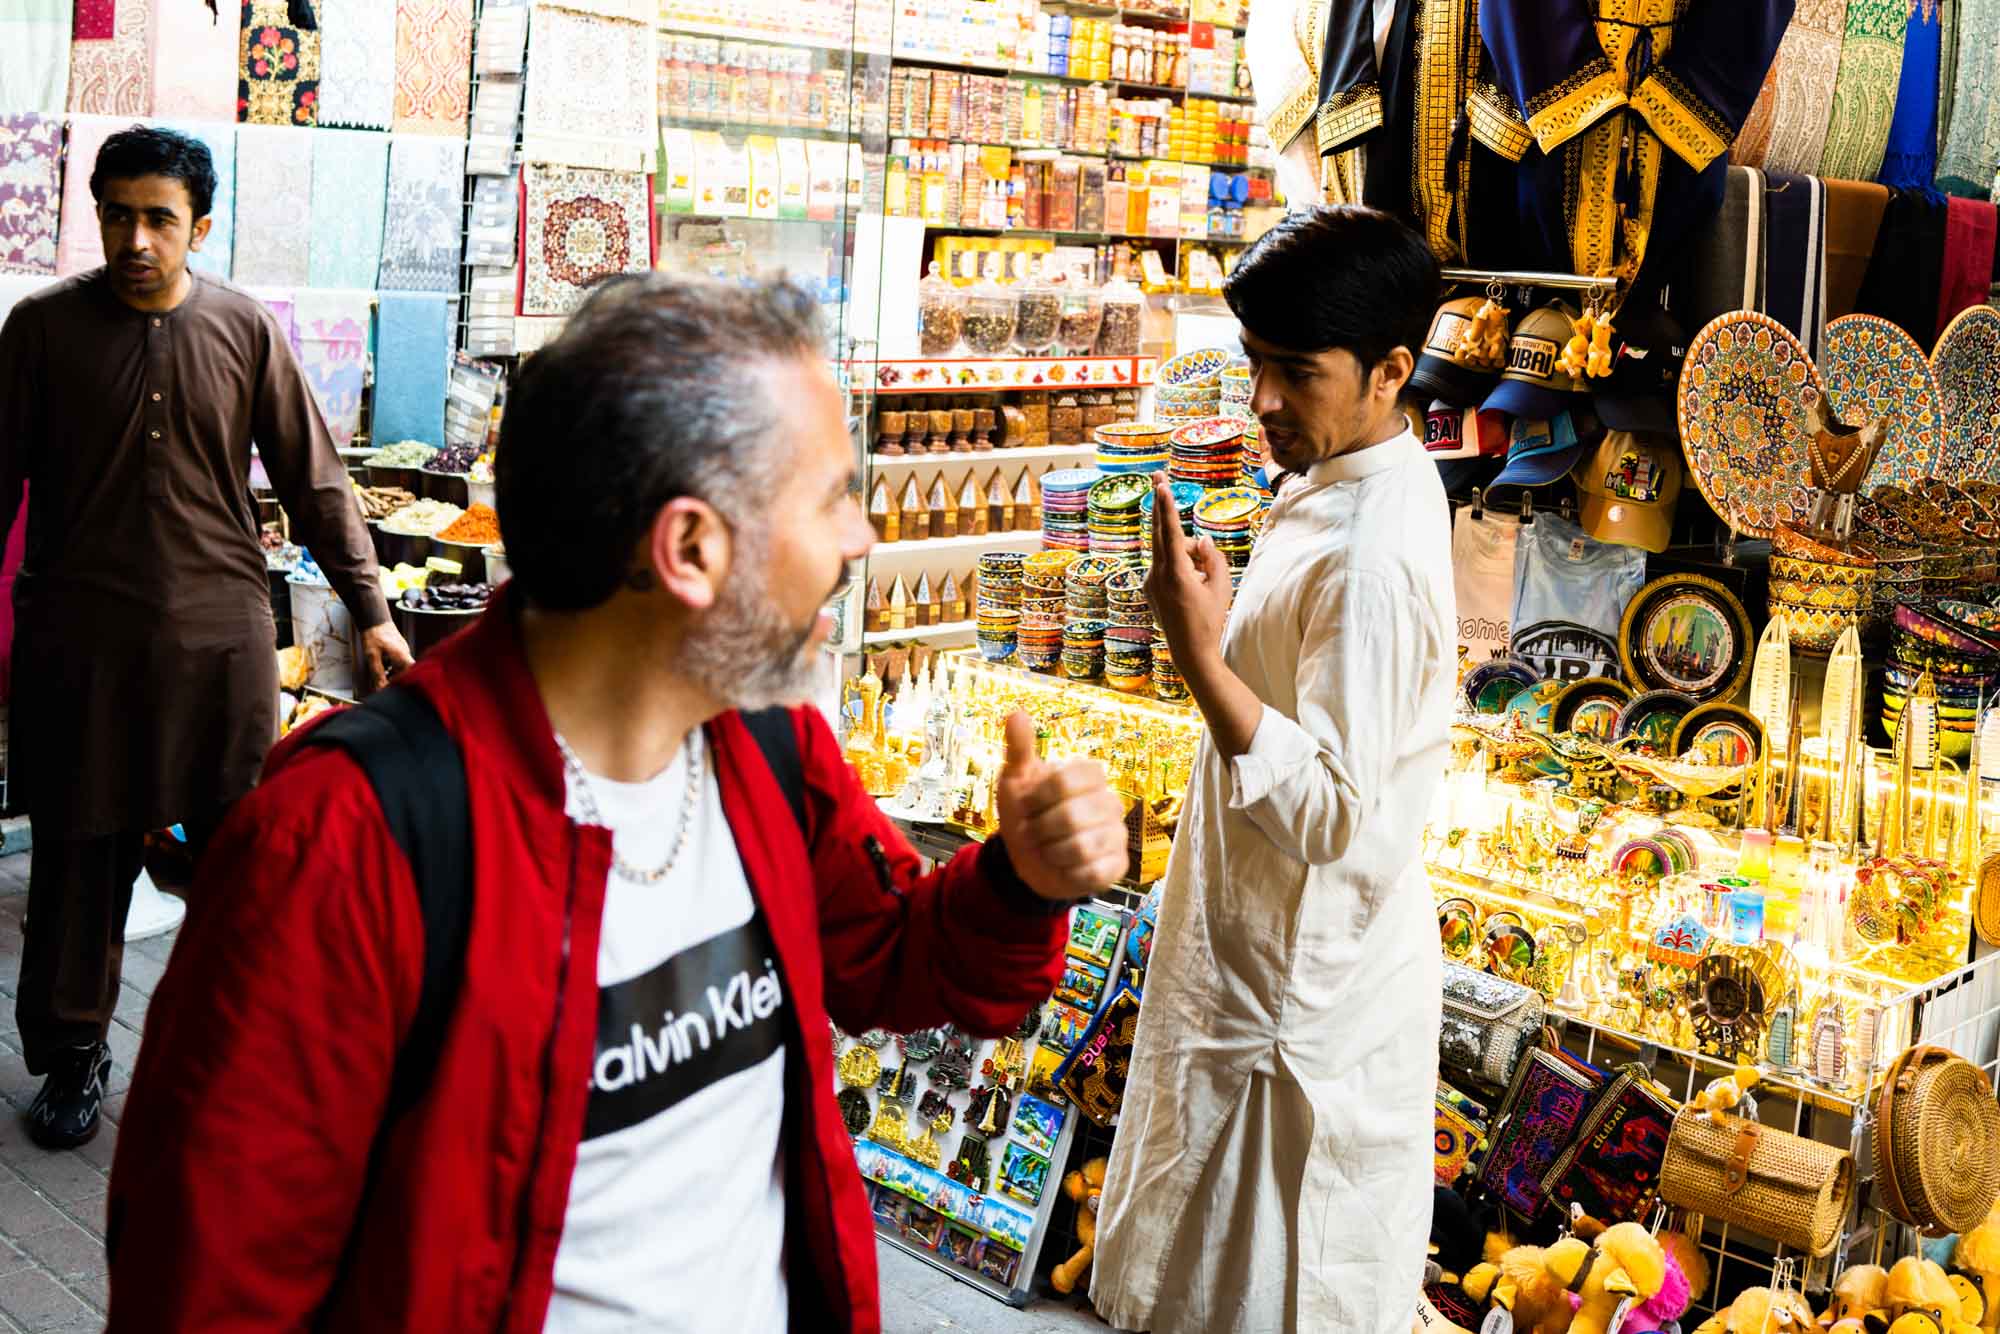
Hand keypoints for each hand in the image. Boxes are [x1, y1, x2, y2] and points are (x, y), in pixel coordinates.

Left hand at [361, 621, 414, 689]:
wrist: (374, 620)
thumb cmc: (374, 634)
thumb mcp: (372, 656)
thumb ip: (377, 673)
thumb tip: (380, 687)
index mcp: (402, 656)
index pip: (411, 675)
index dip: (406, 684)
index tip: (396, 689)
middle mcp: (406, 654)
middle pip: (406, 674)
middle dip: (395, 680)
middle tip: (384, 683)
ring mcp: (404, 651)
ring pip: (401, 668)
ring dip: (392, 674)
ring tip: (381, 674)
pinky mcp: (400, 649)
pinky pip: (399, 662)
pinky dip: (392, 667)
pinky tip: (383, 665)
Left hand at [995, 712, 1127, 900]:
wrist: (1029, 859)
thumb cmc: (1026, 815)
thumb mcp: (1016, 780)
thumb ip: (1019, 748)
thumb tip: (1016, 713)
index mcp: (1089, 775)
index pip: (1064, 782)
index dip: (1036, 799)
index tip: (1026, 806)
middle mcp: (1110, 801)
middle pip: (1070, 816)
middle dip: (1039, 830)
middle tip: (1033, 832)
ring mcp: (1117, 834)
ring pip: (1080, 847)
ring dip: (1050, 853)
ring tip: (1048, 849)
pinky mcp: (1118, 865)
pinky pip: (1091, 872)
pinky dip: (1066, 873)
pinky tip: (1064, 867)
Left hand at [1144, 475, 1231, 668]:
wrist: (1190, 651)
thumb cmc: (1210, 619)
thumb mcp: (1221, 587)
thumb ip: (1214, 558)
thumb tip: (1203, 539)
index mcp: (1176, 574)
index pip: (1172, 532)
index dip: (1167, 506)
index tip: (1161, 486)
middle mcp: (1157, 575)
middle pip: (1160, 532)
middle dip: (1161, 504)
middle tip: (1156, 475)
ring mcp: (1150, 581)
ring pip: (1169, 551)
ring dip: (1187, 553)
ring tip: (1204, 579)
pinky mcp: (1148, 588)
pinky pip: (1165, 565)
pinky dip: (1180, 565)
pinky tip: (1192, 587)